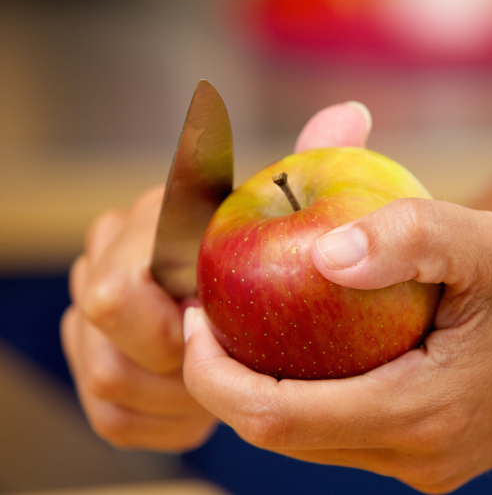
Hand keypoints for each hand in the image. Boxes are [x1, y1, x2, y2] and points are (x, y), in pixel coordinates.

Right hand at [62, 101, 372, 450]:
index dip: (169, 314)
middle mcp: (107, 261)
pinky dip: (168, 422)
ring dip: (175, 392)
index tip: (220, 326)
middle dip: (171, 353)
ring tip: (229, 379)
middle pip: (103, 322)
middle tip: (232, 355)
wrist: (254, 316)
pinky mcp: (102, 376)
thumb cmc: (280, 255)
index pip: (124, 276)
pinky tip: (208, 409)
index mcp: (149, 220)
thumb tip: (352, 113)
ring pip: (105, 375)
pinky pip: (114, 419)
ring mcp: (93, 323)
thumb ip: (317, 159)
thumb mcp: (300, 207)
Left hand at [182, 201, 491, 491]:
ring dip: (271, 385)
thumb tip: (320, 250)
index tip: (192, 316)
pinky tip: (320, 337)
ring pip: (317, 437)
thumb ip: (405, 238)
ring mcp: (435, 461)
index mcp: (424, 416)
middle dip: (229, 381)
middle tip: (210, 311)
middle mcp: (422, 457)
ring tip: (254, 317)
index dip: (214, 374)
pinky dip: (319, 389)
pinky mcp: (445, 448)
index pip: (276, 416)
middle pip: (285, 437)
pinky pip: (355, 429)